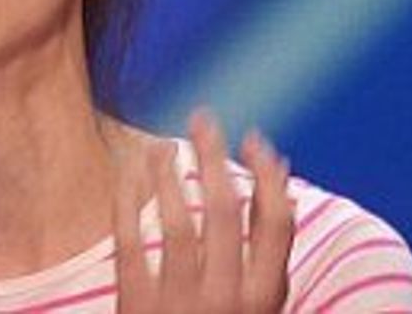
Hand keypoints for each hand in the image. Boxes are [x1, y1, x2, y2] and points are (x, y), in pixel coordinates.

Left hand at [113, 111, 293, 312]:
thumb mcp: (263, 310)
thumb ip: (271, 257)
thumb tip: (282, 181)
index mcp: (264, 302)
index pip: (275, 225)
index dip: (268, 176)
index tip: (257, 139)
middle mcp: (225, 299)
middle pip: (222, 210)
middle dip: (214, 157)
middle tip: (204, 117)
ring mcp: (177, 302)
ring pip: (176, 221)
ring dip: (170, 174)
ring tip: (164, 143)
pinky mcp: (134, 304)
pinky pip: (130, 241)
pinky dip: (129, 201)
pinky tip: (130, 170)